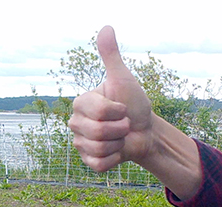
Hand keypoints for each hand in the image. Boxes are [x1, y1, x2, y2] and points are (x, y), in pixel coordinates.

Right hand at [69, 25, 153, 171]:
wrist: (145, 131)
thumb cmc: (134, 104)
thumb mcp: (123, 79)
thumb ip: (111, 56)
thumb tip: (106, 28)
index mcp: (81, 104)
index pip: (98, 112)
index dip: (117, 111)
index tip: (122, 107)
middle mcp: (76, 123)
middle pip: (98, 132)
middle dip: (120, 128)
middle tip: (124, 124)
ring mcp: (81, 143)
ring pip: (98, 149)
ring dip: (118, 143)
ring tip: (120, 137)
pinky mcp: (89, 161)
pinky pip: (99, 164)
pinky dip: (115, 158)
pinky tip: (117, 150)